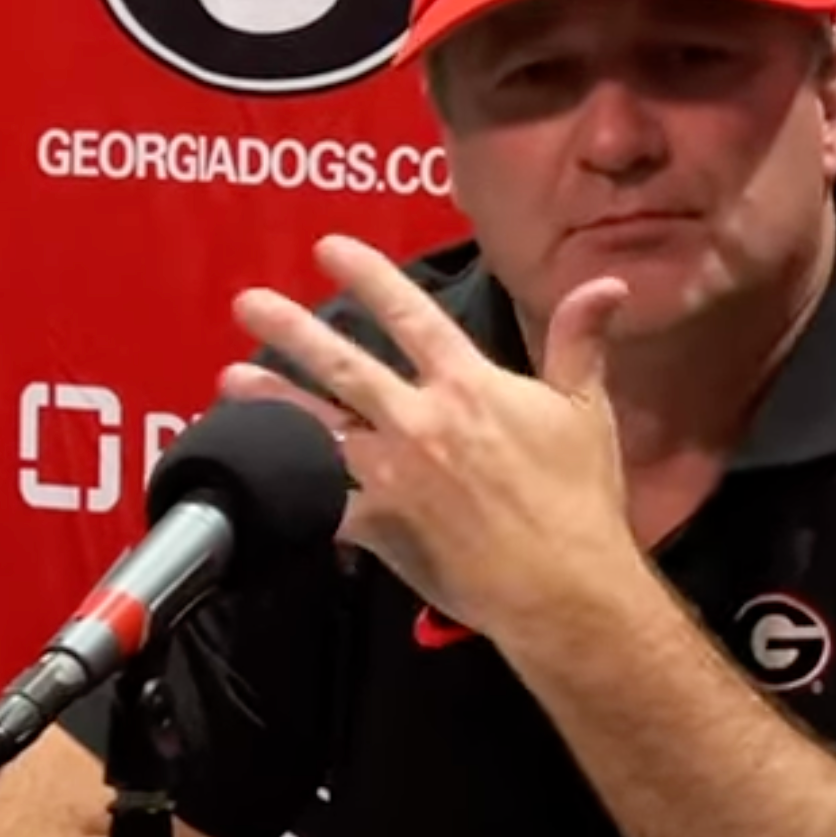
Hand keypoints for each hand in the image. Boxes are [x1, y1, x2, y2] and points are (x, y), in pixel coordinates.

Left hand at [216, 234, 645, 645]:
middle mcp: (421, 420)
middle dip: (291, 330)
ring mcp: (394, 473)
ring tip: (231, 379)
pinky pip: (322, 499)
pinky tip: (258, 471)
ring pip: (319, 426)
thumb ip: (579, 341)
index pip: (410, 315)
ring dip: (272, 401)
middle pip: (344, 364)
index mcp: (469, 386)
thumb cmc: (579, 499)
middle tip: (248, 304)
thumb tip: (605, 283)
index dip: (367, 276)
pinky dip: (290, 484)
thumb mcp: (585, 410)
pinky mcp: (380, 525)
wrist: (563, 587)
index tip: (329, 249)